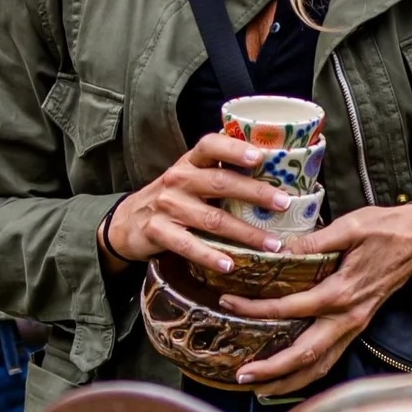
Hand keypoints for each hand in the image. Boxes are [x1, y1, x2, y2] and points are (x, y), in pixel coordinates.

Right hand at [104, 134, 299, 272]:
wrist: (127, 222)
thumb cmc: (173, 198)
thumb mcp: (190, 178)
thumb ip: (220, 173)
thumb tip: (274, 171)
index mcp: (190, 162)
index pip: (210, 145)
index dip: (234, 148)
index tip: (260, 156)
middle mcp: (178, 179)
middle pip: (219, 183)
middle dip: (255, 193)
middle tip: (284, 203)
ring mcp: (167, 206)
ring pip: (211, 219)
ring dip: (245, 233)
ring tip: (272, 245)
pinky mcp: (157, 231)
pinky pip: (188, 245)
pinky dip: (210, 256)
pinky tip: (230, 265)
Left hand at [224, 204, 411, 395]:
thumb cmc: (387, 229)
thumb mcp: (350, 227)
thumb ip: (314, 242)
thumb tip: (278, 249)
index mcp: (342, 293)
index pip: (291, 309)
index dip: (256, 309)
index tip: (229, 304)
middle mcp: (348, 318)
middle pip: (306, 355)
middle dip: (272, 369)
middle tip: (240, 375)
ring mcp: (355, 325)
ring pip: (321, 365)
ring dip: (289, 380)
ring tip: (259, 387)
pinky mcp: (359, 325)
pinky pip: (331, 358)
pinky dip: (308, 372)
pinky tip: (289, 375)